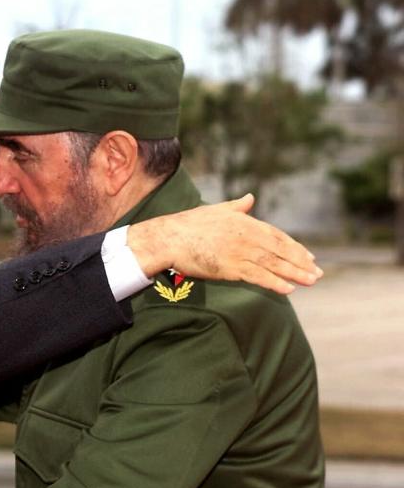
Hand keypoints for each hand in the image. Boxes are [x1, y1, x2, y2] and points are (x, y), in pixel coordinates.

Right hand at [127, 194, 322, 293]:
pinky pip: (257, 277)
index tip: (308, 256)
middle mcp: (247, 237)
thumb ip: (237, 207)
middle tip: (317, 273)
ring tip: (310, 282)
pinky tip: (288, 289)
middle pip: (280, 251)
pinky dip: (274, 283)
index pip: (277, 236)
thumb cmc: (189, 224)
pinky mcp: (230, 268)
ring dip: (294, 274)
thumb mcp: (217, 210)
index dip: (294, 247)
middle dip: (300, 262)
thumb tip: (250, 198)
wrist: (170, 238)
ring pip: (273, 264)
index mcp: (245, 223)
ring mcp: (239, 253)